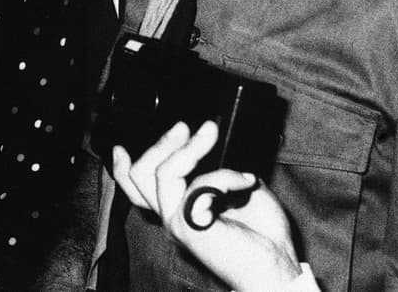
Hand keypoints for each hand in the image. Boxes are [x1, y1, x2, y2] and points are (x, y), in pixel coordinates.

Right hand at [110, 121, 303, 291]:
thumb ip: (219, 171)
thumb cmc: (263, 235)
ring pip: (162, 174)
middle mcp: (172, 216)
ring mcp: (179, 223)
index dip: (121, 167)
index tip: (120, 147)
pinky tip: (246, 179)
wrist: (277, 269)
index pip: (136, 189)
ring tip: (211, 133)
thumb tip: (217, 146)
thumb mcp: (238, 189)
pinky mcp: (192, 227)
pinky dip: (224, 175)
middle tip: (184, 127)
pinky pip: (199, 186)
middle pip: (139, 176)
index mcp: (178, 208)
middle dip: (161, 143)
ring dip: (189, 148)